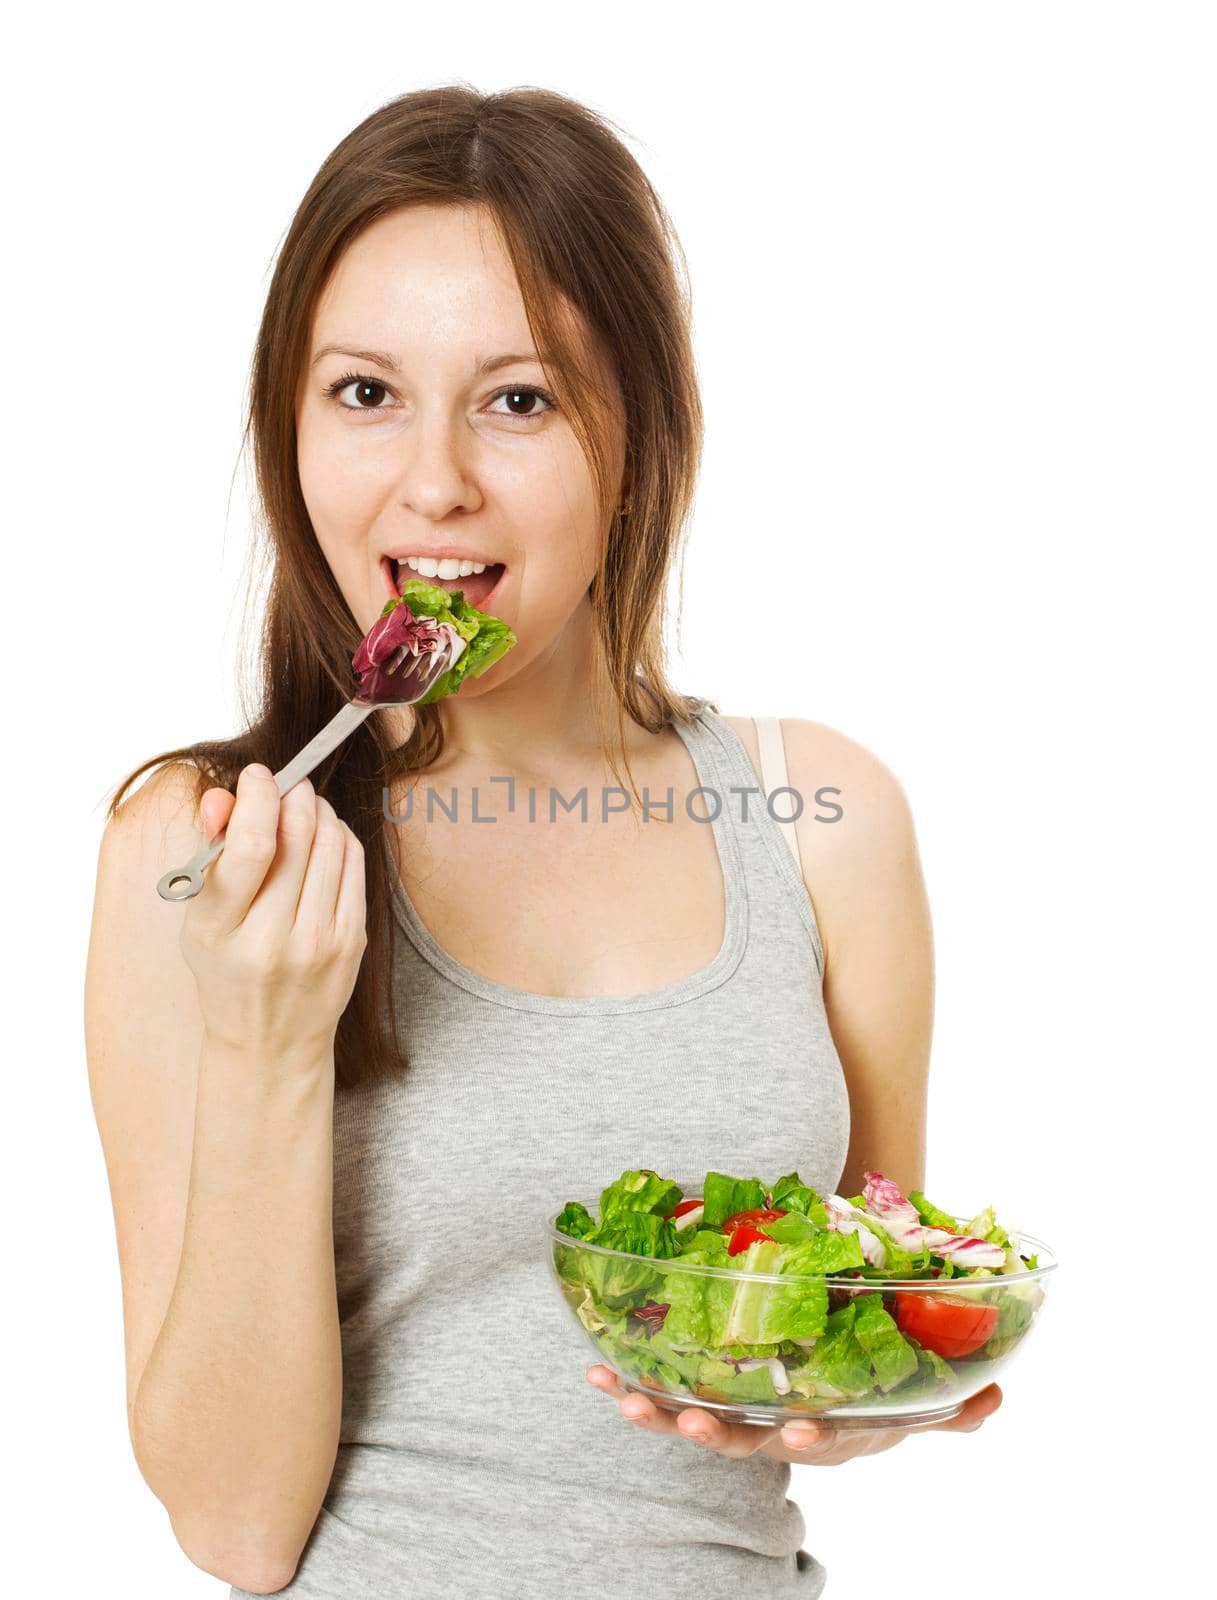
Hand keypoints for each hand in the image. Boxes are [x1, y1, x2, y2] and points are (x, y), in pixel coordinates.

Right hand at [179, 765, 367, 1058]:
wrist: (271, 1043)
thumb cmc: (228, 972)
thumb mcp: (202, 920)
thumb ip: (211, 853)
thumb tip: (227, 795)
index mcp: (221, 932)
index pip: (248, 847)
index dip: (258, 797)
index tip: (258, 775)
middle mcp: (273, 939)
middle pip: (297, 837)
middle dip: (292, 795)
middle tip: (285, 784)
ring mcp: (320, 943)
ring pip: (331, 843)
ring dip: (318, 811)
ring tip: (302, 809)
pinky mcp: (354, 942)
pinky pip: (354, 864)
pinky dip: (339, 837)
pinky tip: (324, 837)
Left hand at [586, 1364, 1001, 1462]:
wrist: (822, 1390)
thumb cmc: (866, 1389)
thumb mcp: (913, 1403)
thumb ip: (951, 1407)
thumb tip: (993, 1397)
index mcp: (826, 1429)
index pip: (820, 1438)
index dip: (810, 1437)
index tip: (799, 1430)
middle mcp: (775, 1433)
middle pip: (743, 1441)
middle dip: (714, 1434)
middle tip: (689, 1424)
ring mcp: (735, 1420)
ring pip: (693, 1424)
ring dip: (657, 1414)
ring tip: (622, 1398)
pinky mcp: (701, 1398)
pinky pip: (662, 1398)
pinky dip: (630, 1387)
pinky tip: (596, 1370)